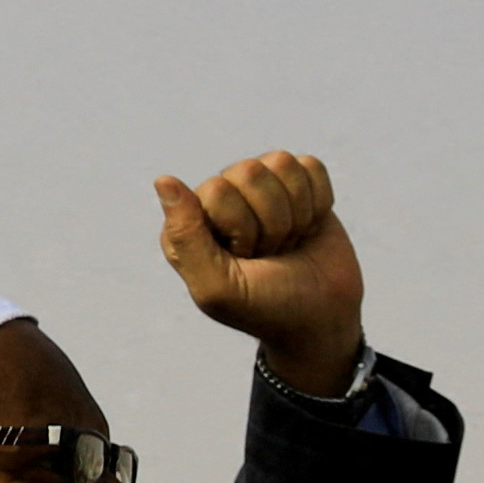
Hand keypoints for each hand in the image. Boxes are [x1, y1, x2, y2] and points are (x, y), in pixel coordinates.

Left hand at [152, 152, 366, 397]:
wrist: (320, 319)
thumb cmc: (265, 307)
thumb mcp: (217, 287)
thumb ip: (184, 235)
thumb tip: (163, 179)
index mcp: (188, 220)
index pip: (219, 190)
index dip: (243, 229)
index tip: (246, 260)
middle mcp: (219, 198)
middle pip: (250, 171)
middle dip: (271, 222)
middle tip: (269, 253)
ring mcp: (259, 189)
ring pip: (281, 163)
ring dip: (295, 212)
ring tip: (287, 242)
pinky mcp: (297, 185)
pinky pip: (311, 167)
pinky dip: (319, 202)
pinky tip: (308, 227)